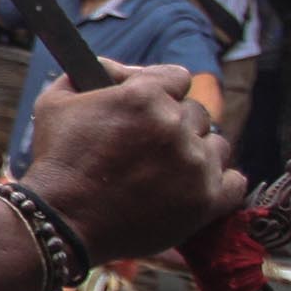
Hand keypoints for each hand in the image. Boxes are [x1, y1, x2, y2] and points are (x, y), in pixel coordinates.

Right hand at [16, 65, 244, 264]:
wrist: (62, 222)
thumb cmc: (57, 162)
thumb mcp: (56, 103)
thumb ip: (90, 73)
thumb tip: (117, 68)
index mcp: (144, 96)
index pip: (179, 78)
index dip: (164, 91)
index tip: (153, 108)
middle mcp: (175, 126)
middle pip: (197, 113)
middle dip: (177, 125)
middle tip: (153, 146)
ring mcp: (194, 164)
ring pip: (217, 146)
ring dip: (198, 154)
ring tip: (171, 171)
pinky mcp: (205, 201)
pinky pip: (235, 183)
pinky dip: (220, 184)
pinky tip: (196, 187)